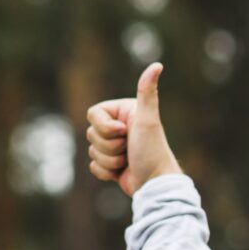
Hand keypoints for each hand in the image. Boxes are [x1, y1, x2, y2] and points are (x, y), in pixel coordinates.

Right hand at [86, 63, 181, 195]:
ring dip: (110, 160)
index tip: (124, 132)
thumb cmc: (152, 151)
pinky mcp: (111, 163)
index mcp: (124, 112)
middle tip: (129, 149)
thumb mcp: (148, 120)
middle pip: (91, 134)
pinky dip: (106, 172)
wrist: (155, 185)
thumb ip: (147, 92)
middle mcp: (118, 126)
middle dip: (109, 146)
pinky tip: (122, 172)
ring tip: (128, 161)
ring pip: (91, 151)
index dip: (105, 127)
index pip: (93, 114)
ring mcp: (114, 146)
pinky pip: (93, 166)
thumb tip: (157, 65)